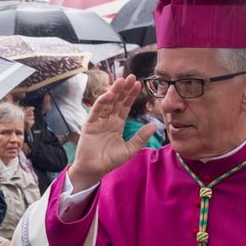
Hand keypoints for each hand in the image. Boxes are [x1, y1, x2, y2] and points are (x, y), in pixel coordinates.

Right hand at [65, 75, 155, 191]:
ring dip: (114, 91)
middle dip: (124, 89)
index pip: (125, 106)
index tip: (139, 84)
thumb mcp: (129, 149)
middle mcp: (107, 120)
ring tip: (121, 80)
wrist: (94, 169)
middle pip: (117, 101)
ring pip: (107, 103)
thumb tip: (155, 125)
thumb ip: (141, 137)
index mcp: (117, 124)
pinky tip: (109, 94)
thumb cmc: (110, 161)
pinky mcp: (89, 124)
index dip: (131, 95)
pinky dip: (101, 102)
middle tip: (131, 76)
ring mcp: (98, 121)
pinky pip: (96, 111)